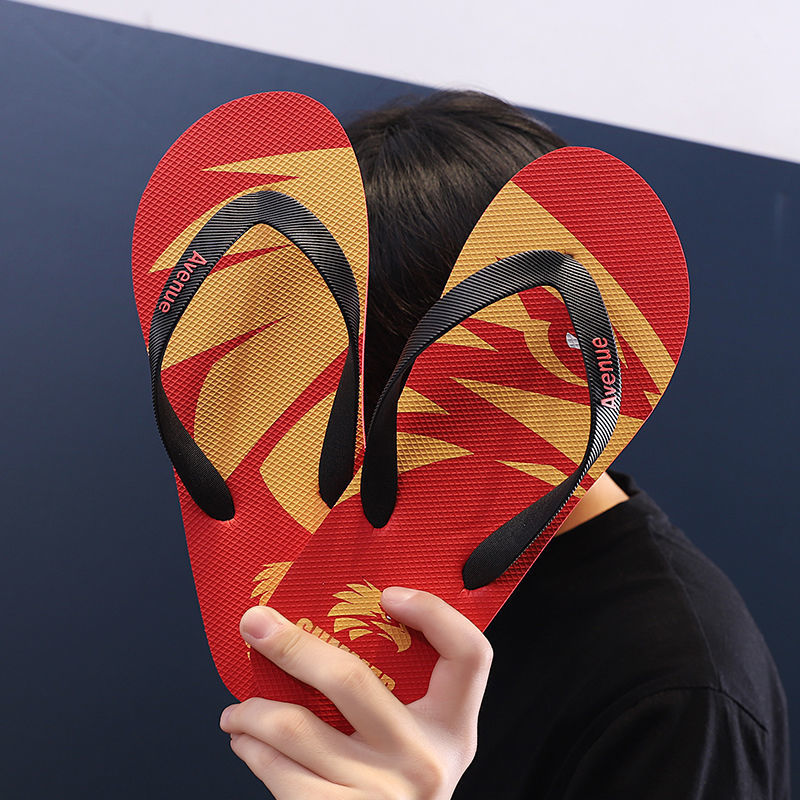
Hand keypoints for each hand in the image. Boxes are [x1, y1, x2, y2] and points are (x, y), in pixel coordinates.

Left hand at [220, 586, 493, 798]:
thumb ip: (400, 699)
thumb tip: (329, 630)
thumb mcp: (420, 745)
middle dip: (291, 645)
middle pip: (351, 680)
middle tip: (255, 623)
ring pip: (296, 728)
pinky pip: (280, 773)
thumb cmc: (397, 790)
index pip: (469, 654)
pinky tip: (247, 742)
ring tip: (238, 709)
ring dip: (253, 711)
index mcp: (452, 729)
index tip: (388, 595)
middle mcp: (423, 760)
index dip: (433, 613)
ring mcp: (382, 793)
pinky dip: (253, 751)